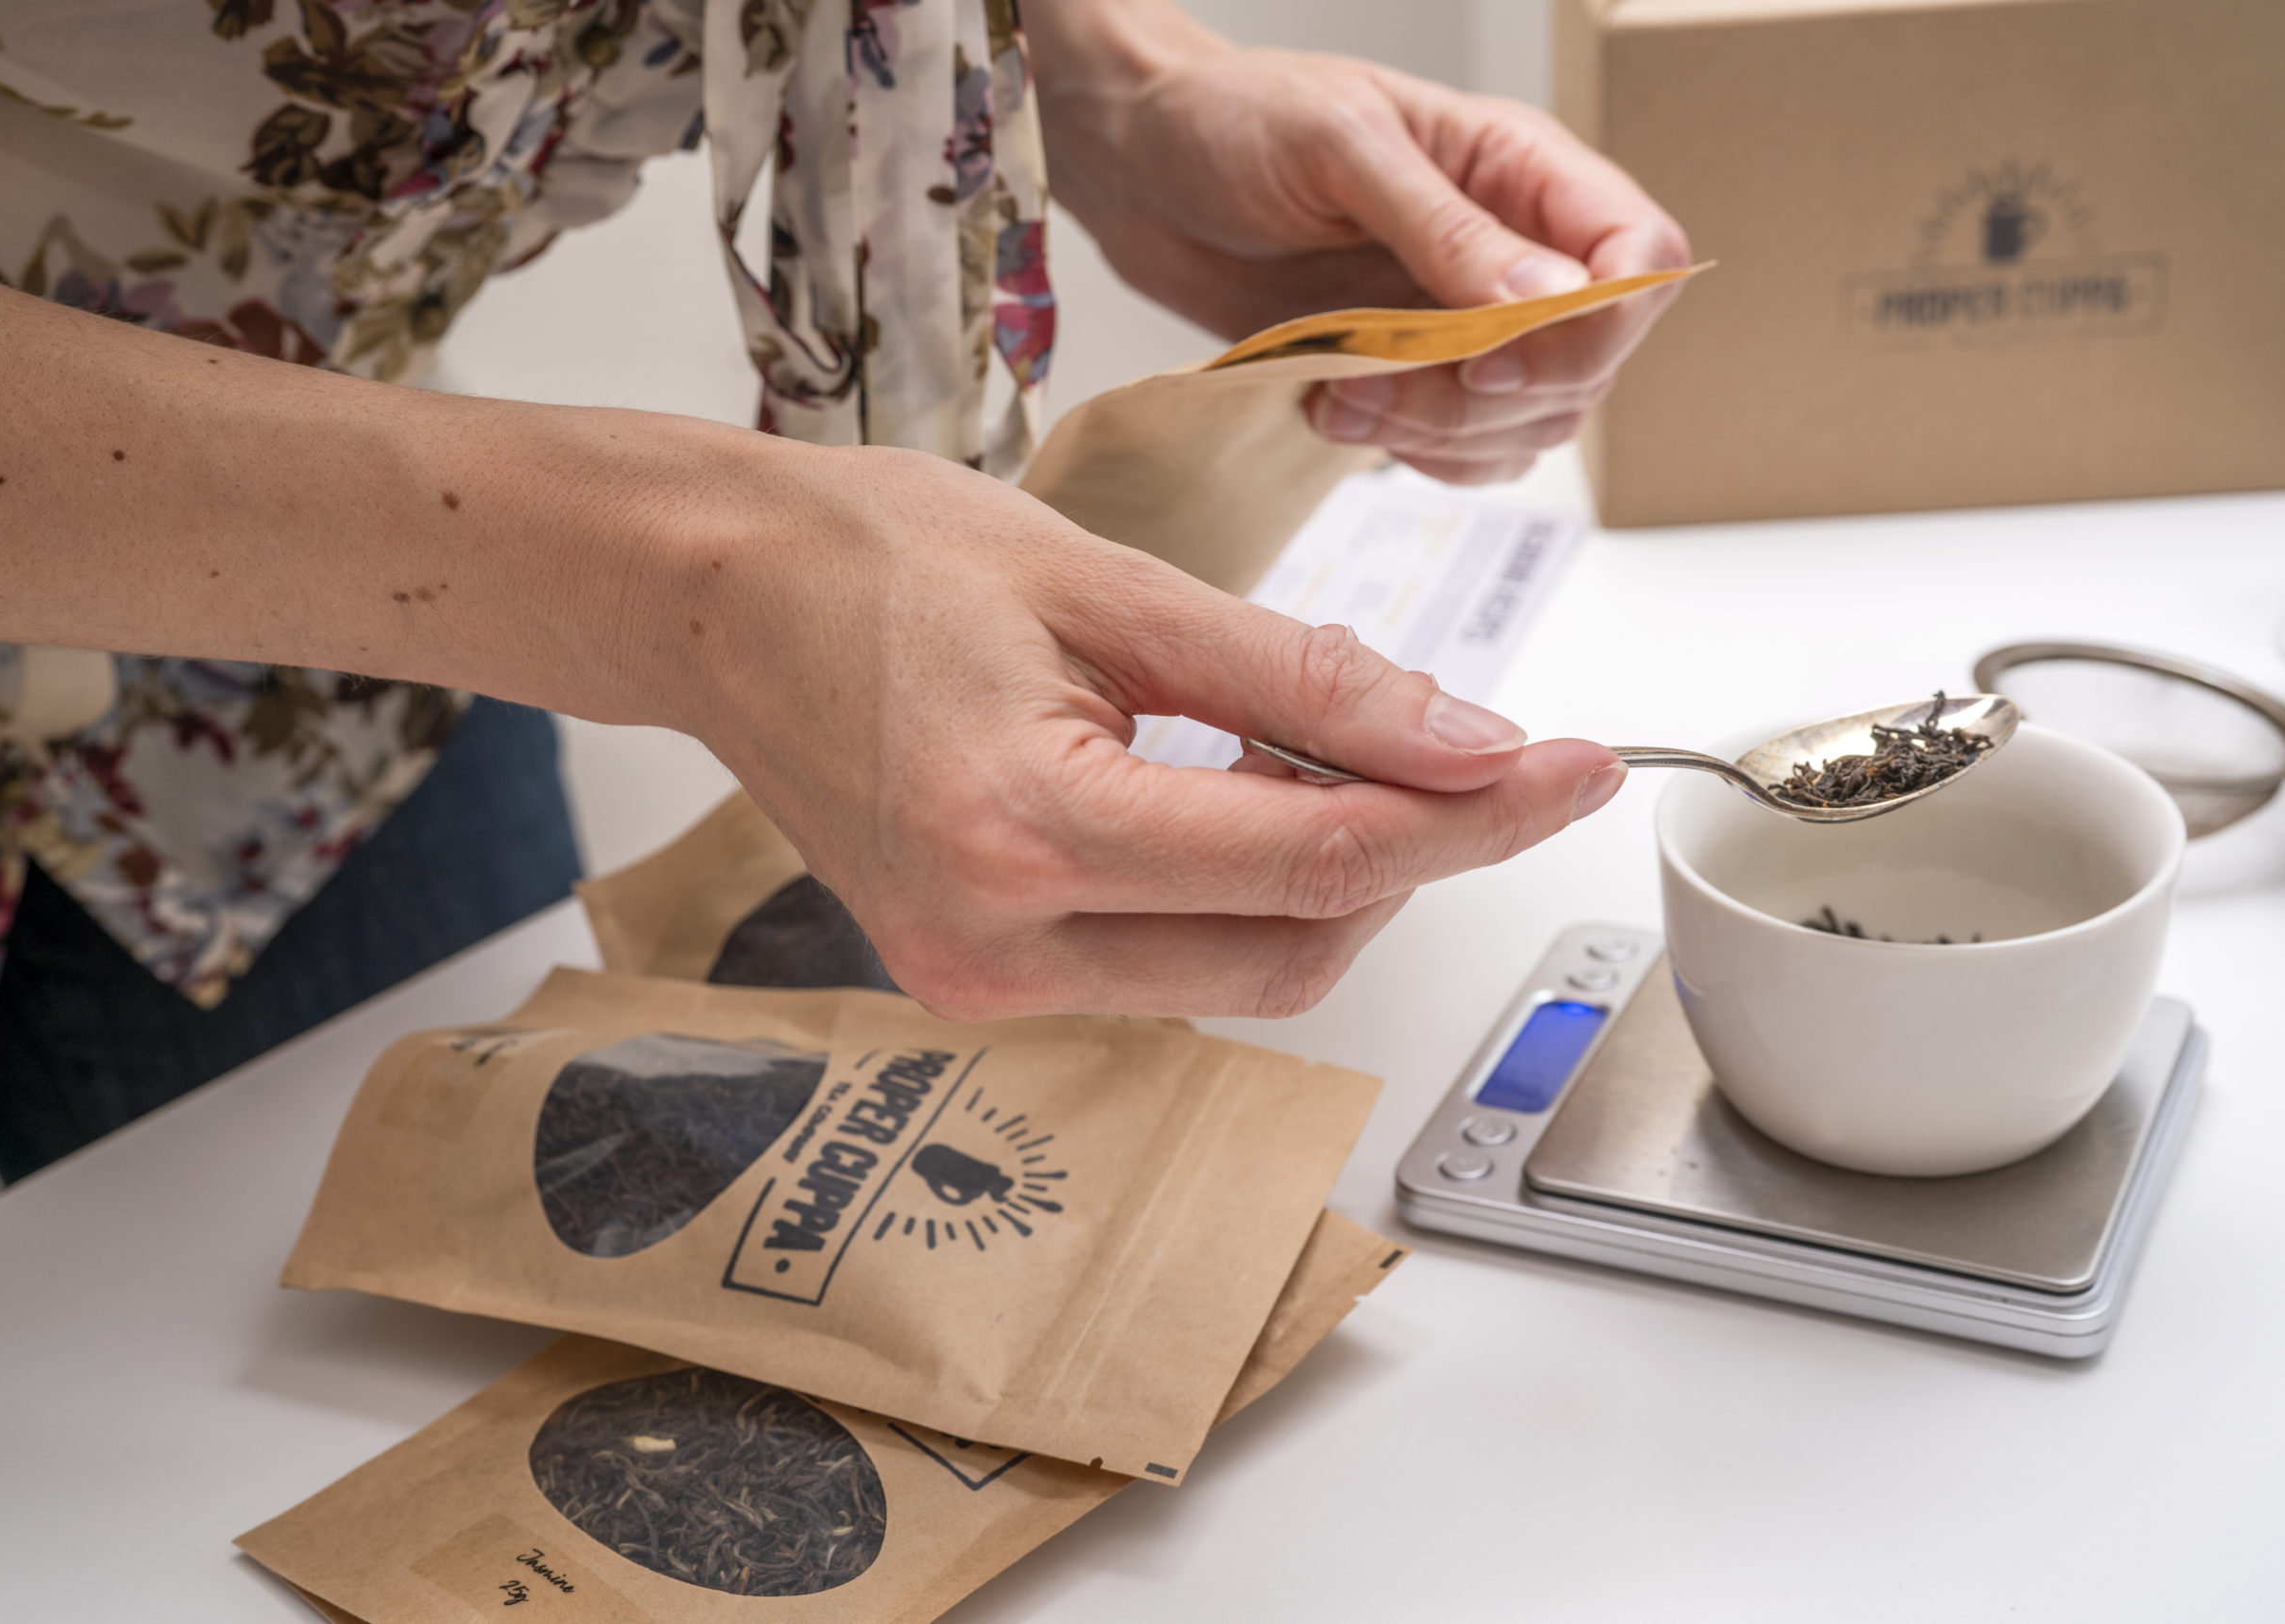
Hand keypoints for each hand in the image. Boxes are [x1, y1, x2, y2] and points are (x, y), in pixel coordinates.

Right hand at [627, 438, 1624, 1018]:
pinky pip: (1161, 966)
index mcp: (1023, 831)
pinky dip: (1236, 892)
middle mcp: (993, 945)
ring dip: (1327, 881)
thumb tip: (1461, 742)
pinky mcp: (971, 977)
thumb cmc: (873, 556)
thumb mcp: (1112, 585)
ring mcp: (975, 980)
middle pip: (1293, 949)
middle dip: (1411, 859)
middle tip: (1483, 757)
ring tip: (1344, 755)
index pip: (1315, 859)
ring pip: (1238, 977)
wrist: (711, 596)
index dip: (1469, 818)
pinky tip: (1246, 795)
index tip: (1573, 768)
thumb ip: (1298, 678)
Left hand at [1030, 7, 1690, 483]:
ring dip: (1442, 436)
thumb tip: (1551, 291)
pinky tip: (1337, 415)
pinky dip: (1415, 456)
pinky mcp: (1410, 375)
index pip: (1639, 256)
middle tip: (1388, 382)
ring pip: (1528, 423)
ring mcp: (1464, 322)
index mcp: (1520, 170)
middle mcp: (1511, 251)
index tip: (1504, 356)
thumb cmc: (1237, 119)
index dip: (1602, 323)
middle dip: (1495, 398)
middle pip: (1586, 363)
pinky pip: (1464, 451)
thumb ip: (1445, 226)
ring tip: (1343, 397)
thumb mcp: (1343, 147)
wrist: (1142, 165)